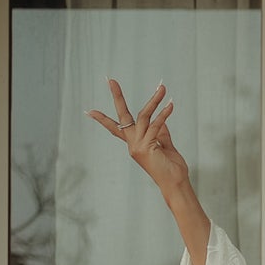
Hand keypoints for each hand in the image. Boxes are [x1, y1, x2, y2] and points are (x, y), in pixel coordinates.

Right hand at [87, 78, 189, 199]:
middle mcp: (133, 144)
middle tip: (110, 80)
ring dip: (154, 100)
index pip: (116, 129)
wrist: (176, 184)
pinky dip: (163, 114)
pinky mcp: (146, 147)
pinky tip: (170, 105)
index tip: (88, 112)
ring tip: (162, 88)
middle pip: (122, 117)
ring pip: (143, 116)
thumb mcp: (165, 146)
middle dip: (116, 97)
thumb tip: (160, 116)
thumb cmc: (172, 168)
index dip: (103, 120)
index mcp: (135, 143)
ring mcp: (138, 146)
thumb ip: (161, 132)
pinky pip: (155, 126)